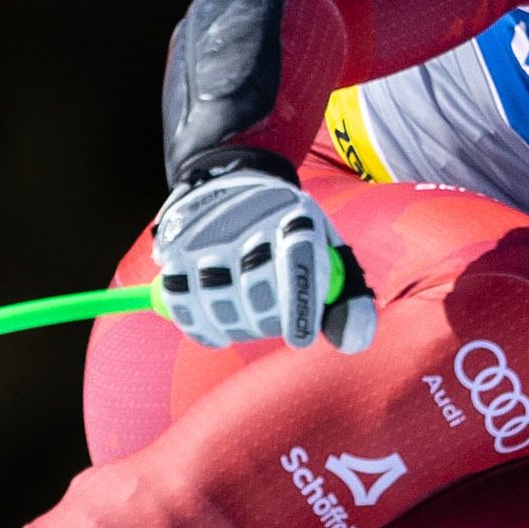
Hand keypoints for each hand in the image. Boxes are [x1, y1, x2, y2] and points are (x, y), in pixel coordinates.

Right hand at [151, 156, 375, 351]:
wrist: (235, 185)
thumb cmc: (291, 234)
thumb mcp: (326, 253)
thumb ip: (347, 299)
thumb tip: (353, 342)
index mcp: (295, 214)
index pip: (299, 260)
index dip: (299, 306)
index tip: (299, 340)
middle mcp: (250, 216)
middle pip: (254, 284)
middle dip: (264, 320)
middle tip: (269, 325)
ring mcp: (208, 230)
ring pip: (215, 294)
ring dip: (232, 325)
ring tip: (244, 325)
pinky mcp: (174, 245)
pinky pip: (179, 298)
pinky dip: (198, 326)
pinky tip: (216, 332)